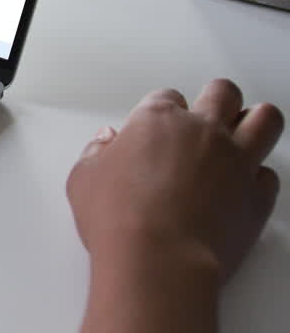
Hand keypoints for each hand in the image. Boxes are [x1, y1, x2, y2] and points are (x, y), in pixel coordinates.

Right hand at [67, 80, 282, 281]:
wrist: (157, 260)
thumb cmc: (119, 219)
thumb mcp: (84, 179)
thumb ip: (97, 153)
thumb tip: (106, 143)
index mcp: (156, 120)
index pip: (167, 96)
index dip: (163, 110)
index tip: (157, 127)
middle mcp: (202, 131)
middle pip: (223, 93)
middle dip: (217, 99)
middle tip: (208, 114)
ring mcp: (236, 160)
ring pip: (265, 119)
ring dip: (255, 121)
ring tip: (244, 130)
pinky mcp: (258, 195)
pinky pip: (269, 174)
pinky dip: (259, 176)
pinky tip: (243, 184)